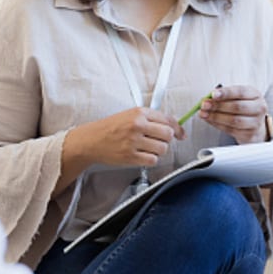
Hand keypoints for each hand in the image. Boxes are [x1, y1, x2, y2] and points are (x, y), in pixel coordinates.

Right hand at [67, 107, 184, 168]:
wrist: (91, 140)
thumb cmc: (110, 127)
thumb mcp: (130, 115)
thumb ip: (150, 118)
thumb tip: (174, 128)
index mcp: (139, 112)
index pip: (168, 119)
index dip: (177, 128)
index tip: (180, 134)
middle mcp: (137, 125)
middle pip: (168, 135)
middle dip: (166, 140)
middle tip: (158, 141)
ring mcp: (134, 141)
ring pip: (162, 149)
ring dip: (157, 150)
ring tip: (146, 148)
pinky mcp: (130, 156)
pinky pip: (153, 160)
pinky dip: (150, 159)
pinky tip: (141, 155)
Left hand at [199, 85, 267, 143]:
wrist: (255, 125)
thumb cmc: (243, 107)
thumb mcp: (237, 97)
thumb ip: (224, 96)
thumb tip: (208, 98)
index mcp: (255, 94)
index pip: (240, 92)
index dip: (226, 93)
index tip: (213, 94)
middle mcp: (258, 108)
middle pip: (237, 107)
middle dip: (218, 105)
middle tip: (204, 104)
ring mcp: (256, 122)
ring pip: (234, 120)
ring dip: (215, 117)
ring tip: (204, 114)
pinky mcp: (250, 134)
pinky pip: (231, 130)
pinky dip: (217, 125)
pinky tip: (209, 120)